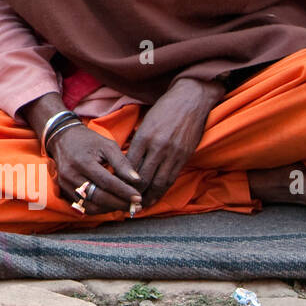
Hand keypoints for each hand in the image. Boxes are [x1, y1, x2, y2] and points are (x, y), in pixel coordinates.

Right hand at [49, 122, 143, 215]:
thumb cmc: (88, 141)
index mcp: (83, 162)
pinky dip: (100, 208)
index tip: (138, 198)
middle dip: (119, 204)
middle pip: (98, 197)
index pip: (106, 182)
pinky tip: (111, 205)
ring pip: (90, 206)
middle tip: (136, 207)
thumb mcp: (107, 145)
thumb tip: (137, 181)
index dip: (124, 192)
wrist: (62, 139)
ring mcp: (65, 184)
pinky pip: (84, 206)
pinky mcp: (64, 191)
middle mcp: (71, 175)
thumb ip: (122, 163)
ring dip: (110, 209)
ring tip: (126, 206)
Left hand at [125, 78, 218, 208]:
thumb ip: (139, 142)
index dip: (122, 180)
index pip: (130, 165)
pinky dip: (163, 189)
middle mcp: (158, 147)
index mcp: (144, 137)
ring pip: (159, 181)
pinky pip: (172, 177)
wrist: (190, 99)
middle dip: (134, 193)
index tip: (115, 190)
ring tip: (141, 206)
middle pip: (143, 177)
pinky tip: (157, 197)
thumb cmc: (164, 109)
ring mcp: (173, 152)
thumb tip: (129, 162)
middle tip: (126, 205)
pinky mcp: (185, 155)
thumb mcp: (146, 123)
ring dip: (149, 196)